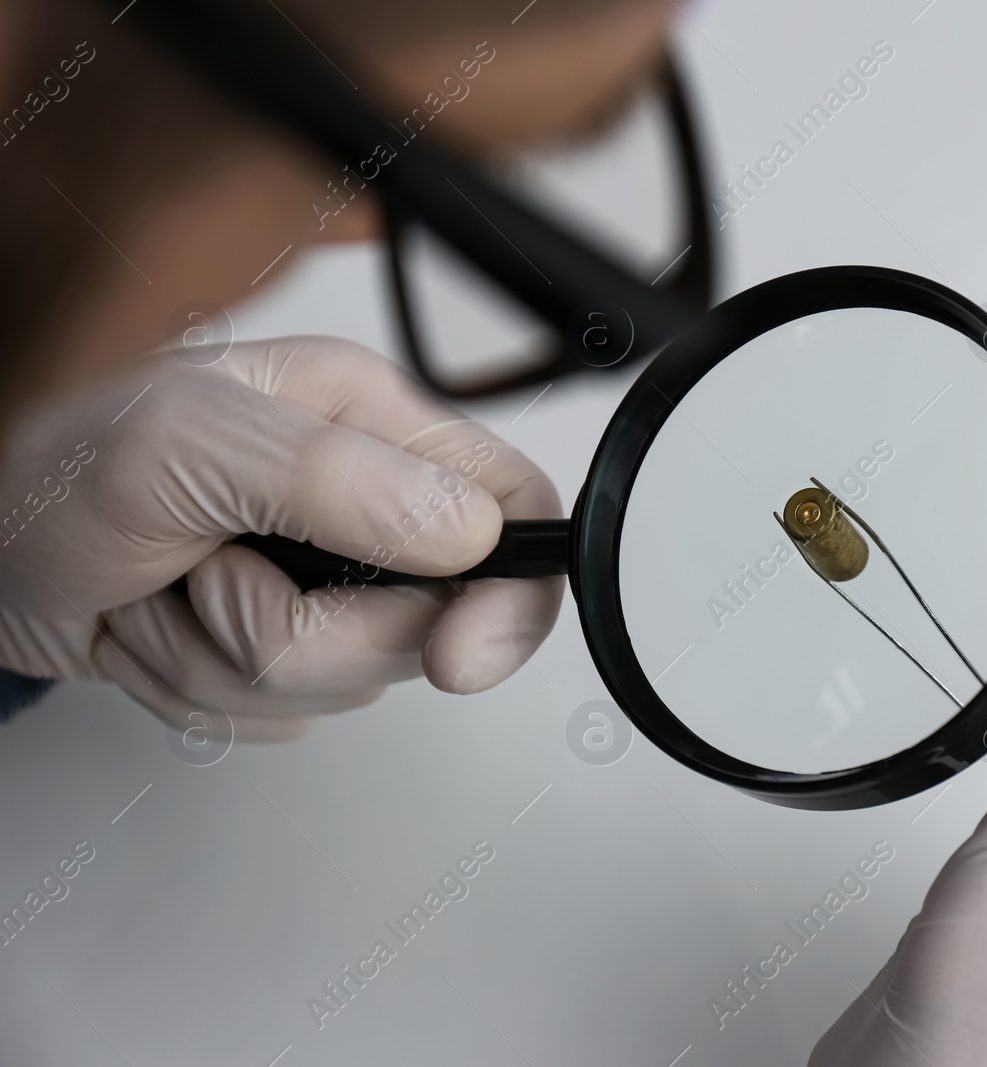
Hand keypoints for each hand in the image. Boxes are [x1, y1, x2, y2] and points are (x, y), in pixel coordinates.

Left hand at [0, 336, 560, 738]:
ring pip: (353, 679)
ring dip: (234, 660)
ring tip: (170, 593)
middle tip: (215, 579)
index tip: (454, 659)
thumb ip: (334, 480)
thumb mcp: (185, 444)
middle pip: (433, 618)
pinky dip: (207, 691)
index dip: (512, 594)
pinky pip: (291, 712)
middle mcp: (364, 498)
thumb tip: (469, 534)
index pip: (515, 507)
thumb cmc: (53, 473)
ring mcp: (325, 579)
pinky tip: (161, 628)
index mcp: (369, 420)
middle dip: (311, 632)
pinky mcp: (281, 644)